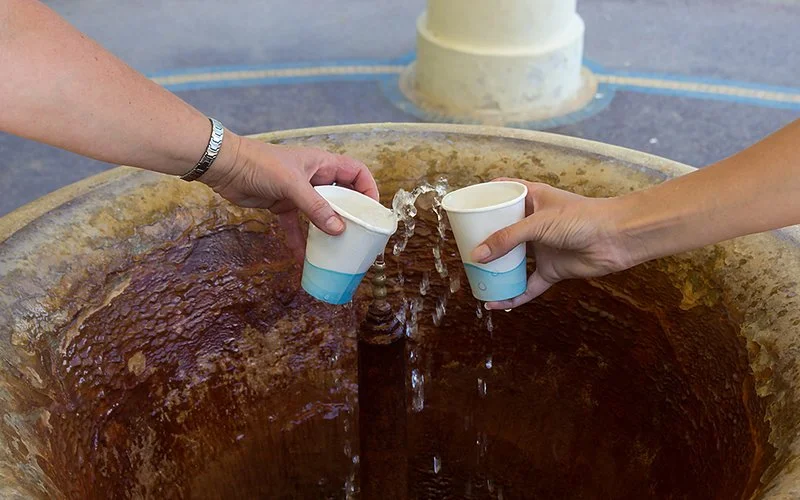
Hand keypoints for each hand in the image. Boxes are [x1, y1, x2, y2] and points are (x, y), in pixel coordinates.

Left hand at [203, 135, 378, 259]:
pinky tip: (303, 258)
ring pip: (320, 212)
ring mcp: (298, 192)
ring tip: (337, 249)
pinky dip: (300, 240)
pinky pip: (297, 225)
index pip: (356, 172)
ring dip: (327, 230)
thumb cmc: (260, 165)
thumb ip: (316, 207)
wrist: (225, 166)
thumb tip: (339, 230)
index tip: (373, 210)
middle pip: (342, 195)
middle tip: (359, 234)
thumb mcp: (292, 185)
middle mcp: (314, 177)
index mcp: (323, 164)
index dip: (368, 188)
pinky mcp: (282, 205)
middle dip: (351, 214)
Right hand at [471, 179, 634, 309]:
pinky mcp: (552, 270)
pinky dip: (513, 295)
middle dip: (485, 240)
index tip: (466, 206)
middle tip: (463, 247)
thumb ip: (507, 239)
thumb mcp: (538, 223)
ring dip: (497, 269)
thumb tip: (477, 256)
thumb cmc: (582, 218)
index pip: (504, 193)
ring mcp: (543, 247)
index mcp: (533, 199)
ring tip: (475, 276)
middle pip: (504, 231)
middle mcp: (535, 223)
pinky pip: (528, 285)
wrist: (618, 238)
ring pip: (514, 260)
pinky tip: (496, 302)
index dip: (485, 197)